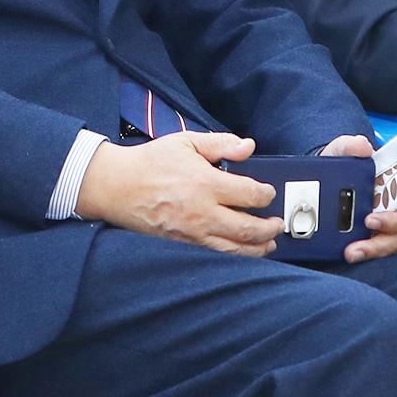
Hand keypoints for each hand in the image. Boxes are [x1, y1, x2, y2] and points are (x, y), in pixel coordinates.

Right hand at [76, 132, 284, 255]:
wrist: (118, 186)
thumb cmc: (150, 162)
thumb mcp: (186, 142)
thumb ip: (220, 143)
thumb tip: (248, 146)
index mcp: (206, 183)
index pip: (250, 195)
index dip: (266, 195)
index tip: (269, 192)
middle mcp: (202, 211)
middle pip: (248, 228)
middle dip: (270, 227)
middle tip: (278, 223)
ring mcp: (193, 231)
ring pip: (235, 247)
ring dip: (258, 247)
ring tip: (269, 244)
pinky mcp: (184, 242)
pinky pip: (216, 253)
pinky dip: (235, 254)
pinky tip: (243, 250)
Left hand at [316, 135, 396, 262]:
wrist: (320, 178)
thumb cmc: (340, 163)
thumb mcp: (342, 150)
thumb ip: (351, 145)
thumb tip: (363, 147)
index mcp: (393, 189)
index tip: (376, 217)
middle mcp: (391, 210)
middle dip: (385, 236)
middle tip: (365, 230)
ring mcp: (379, 227)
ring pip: (387, 245)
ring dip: (372, 250)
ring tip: (351, 252)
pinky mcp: (365, 238)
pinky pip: (370, 251)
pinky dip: (360, 254)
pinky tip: (344, 253)